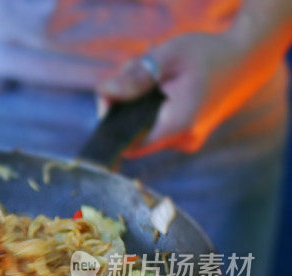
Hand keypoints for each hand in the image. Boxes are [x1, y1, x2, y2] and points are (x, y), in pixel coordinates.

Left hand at [98, 30, 281, 156]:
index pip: (126, 143)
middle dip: (125, 104)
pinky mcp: (187, 136)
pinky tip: (163, 86)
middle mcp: (182, 141)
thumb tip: (104, 92)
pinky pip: (157, 125)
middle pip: (133, 132)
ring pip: (144, 127)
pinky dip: (152, 106)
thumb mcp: (168, 56)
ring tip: (154, 75)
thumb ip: (135, 77)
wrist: (247, 61)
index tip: (112, 94)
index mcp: (177, 127)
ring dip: (138, 103)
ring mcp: (186, 142)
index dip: (111, 121)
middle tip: (134, 71)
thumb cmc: (209, 55)